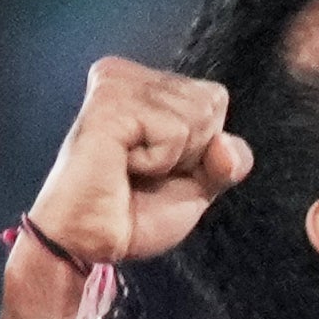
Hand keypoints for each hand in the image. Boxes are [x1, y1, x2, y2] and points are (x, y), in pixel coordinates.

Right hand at [26, 57, 252, 265]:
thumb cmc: (133, 213)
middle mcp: (126, 75)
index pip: (215, 99)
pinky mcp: (109, 102)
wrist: (90, 243)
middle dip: (191, 152)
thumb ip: (228, 161)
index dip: (202, 147)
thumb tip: (226, 144)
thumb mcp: (199, 185)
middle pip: (211, 102)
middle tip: (143, 172)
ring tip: (130, 169)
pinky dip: (158, 162)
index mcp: (144, 84)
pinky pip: (173, 131)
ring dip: (172, 159)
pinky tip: (122, 166)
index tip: (159, 166)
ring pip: (197, 114)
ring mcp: (116, 84)